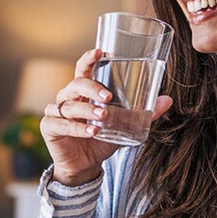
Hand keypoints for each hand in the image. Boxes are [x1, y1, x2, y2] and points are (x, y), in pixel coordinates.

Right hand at [41, 49, 172, 185]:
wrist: (85, 166)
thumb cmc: (101, 140)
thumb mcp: (124, 126)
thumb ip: (142, 113)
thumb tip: (167, 100)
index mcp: (83, 92)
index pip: (83, 69)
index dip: (88, 59)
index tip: (99, 52)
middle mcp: (68, 98)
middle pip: (75, 84)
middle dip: (92, 88)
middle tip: (108, 97)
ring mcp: (56, 112)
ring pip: (69, 105)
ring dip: (87, 110)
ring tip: (103, 117)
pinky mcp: (49, 128)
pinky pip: (61, 124)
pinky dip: (77, 128)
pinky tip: (91, 132)